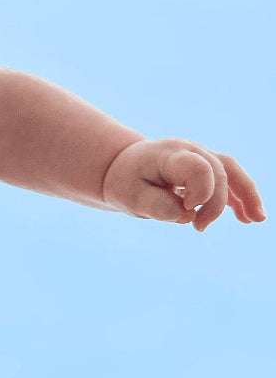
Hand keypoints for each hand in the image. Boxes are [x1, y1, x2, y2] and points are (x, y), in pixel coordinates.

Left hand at [102, 138, 264, 231]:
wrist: (122, 168)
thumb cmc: (126, 182)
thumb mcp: (129, 197)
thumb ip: (157, 206)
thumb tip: (187, 214)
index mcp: (168, 154)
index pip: (198, 167)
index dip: (201, 191)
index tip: (186, 207)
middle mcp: (188, 150)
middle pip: (218, 172)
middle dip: (215, 204)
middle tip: (199, 227)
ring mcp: (198, 156)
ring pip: (231, 170)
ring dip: (246, 195)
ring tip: (255, 219)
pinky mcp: (204, 167)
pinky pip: (230, 177)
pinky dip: (240, 197)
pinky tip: (249, 218)